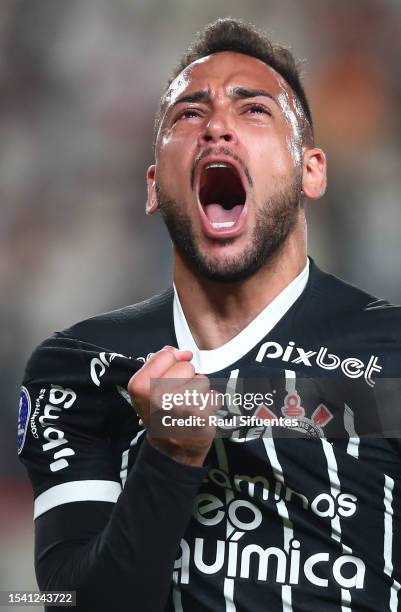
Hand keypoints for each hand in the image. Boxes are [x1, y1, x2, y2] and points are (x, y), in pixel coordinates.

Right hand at [128, 346, 217, 465]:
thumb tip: (180, 352)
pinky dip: (209, 405)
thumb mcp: (147, 390)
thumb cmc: (161, 416)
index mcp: (140, 387)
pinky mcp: (200, 415)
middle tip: (177, 398)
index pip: (165, 354)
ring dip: (198, 392)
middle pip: (186, 366)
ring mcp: (180, 406)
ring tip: (187, 408)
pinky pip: (213, 395)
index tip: (168, 377)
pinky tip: (198, 417)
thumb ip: (159, 365)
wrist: (171, 453)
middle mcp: (158, 396)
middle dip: (186, 379)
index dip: (172, 361)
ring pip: (201, 380)